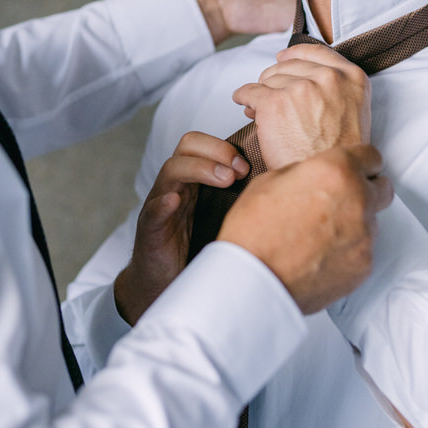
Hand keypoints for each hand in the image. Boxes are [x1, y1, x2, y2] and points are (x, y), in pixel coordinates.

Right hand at [113, 132, 248, 324]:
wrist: (164, 284)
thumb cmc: (195, 250)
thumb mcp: (222, 219)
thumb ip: (239, 201)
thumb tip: (278, 191)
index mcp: (193, 181)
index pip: (202, 144)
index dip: (225, 147)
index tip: (248, 165)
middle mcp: (176, 186)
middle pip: (187, 146)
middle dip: (216, 152)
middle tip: (239, 171)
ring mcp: (160, 205)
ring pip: (171, 170)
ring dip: (199, 169)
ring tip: (224, 180)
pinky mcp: (150, 229)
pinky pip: (153, 210)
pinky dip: (163, 203)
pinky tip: (175, 202)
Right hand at [219, 144, 391, 314]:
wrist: (253, 282)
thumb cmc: (254, 231)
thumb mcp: (269, 181)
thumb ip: (304, 172)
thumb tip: (314, 175)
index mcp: (336, 171)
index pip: (371, 156)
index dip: (361, 162)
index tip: (354, 169)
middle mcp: (359, 201)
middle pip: (383, 189)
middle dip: (366, 190)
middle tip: (339, 200)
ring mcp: (365, 236)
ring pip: (370, 222)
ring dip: (353, 223)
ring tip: (319, 235)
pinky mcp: (363, 266)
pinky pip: (362, 251)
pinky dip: (347, 251)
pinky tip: (320, 256)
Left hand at [232, 44, 371, 169]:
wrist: (326, 180)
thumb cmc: (338, 156)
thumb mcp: (354, 113)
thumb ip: (336, 90)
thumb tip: (299, 78)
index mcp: (352, 78)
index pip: (317, 52)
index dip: (296, 55)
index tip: (284, 58)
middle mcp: (328, 78)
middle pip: (289, 66)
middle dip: (276, 79)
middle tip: (270, 95)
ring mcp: (301, 88)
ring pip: (269, 79)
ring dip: (262, 92)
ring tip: (258, 107)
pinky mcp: (275, 102)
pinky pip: (249, 91)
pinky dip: (243, 96)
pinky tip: (242, 102)